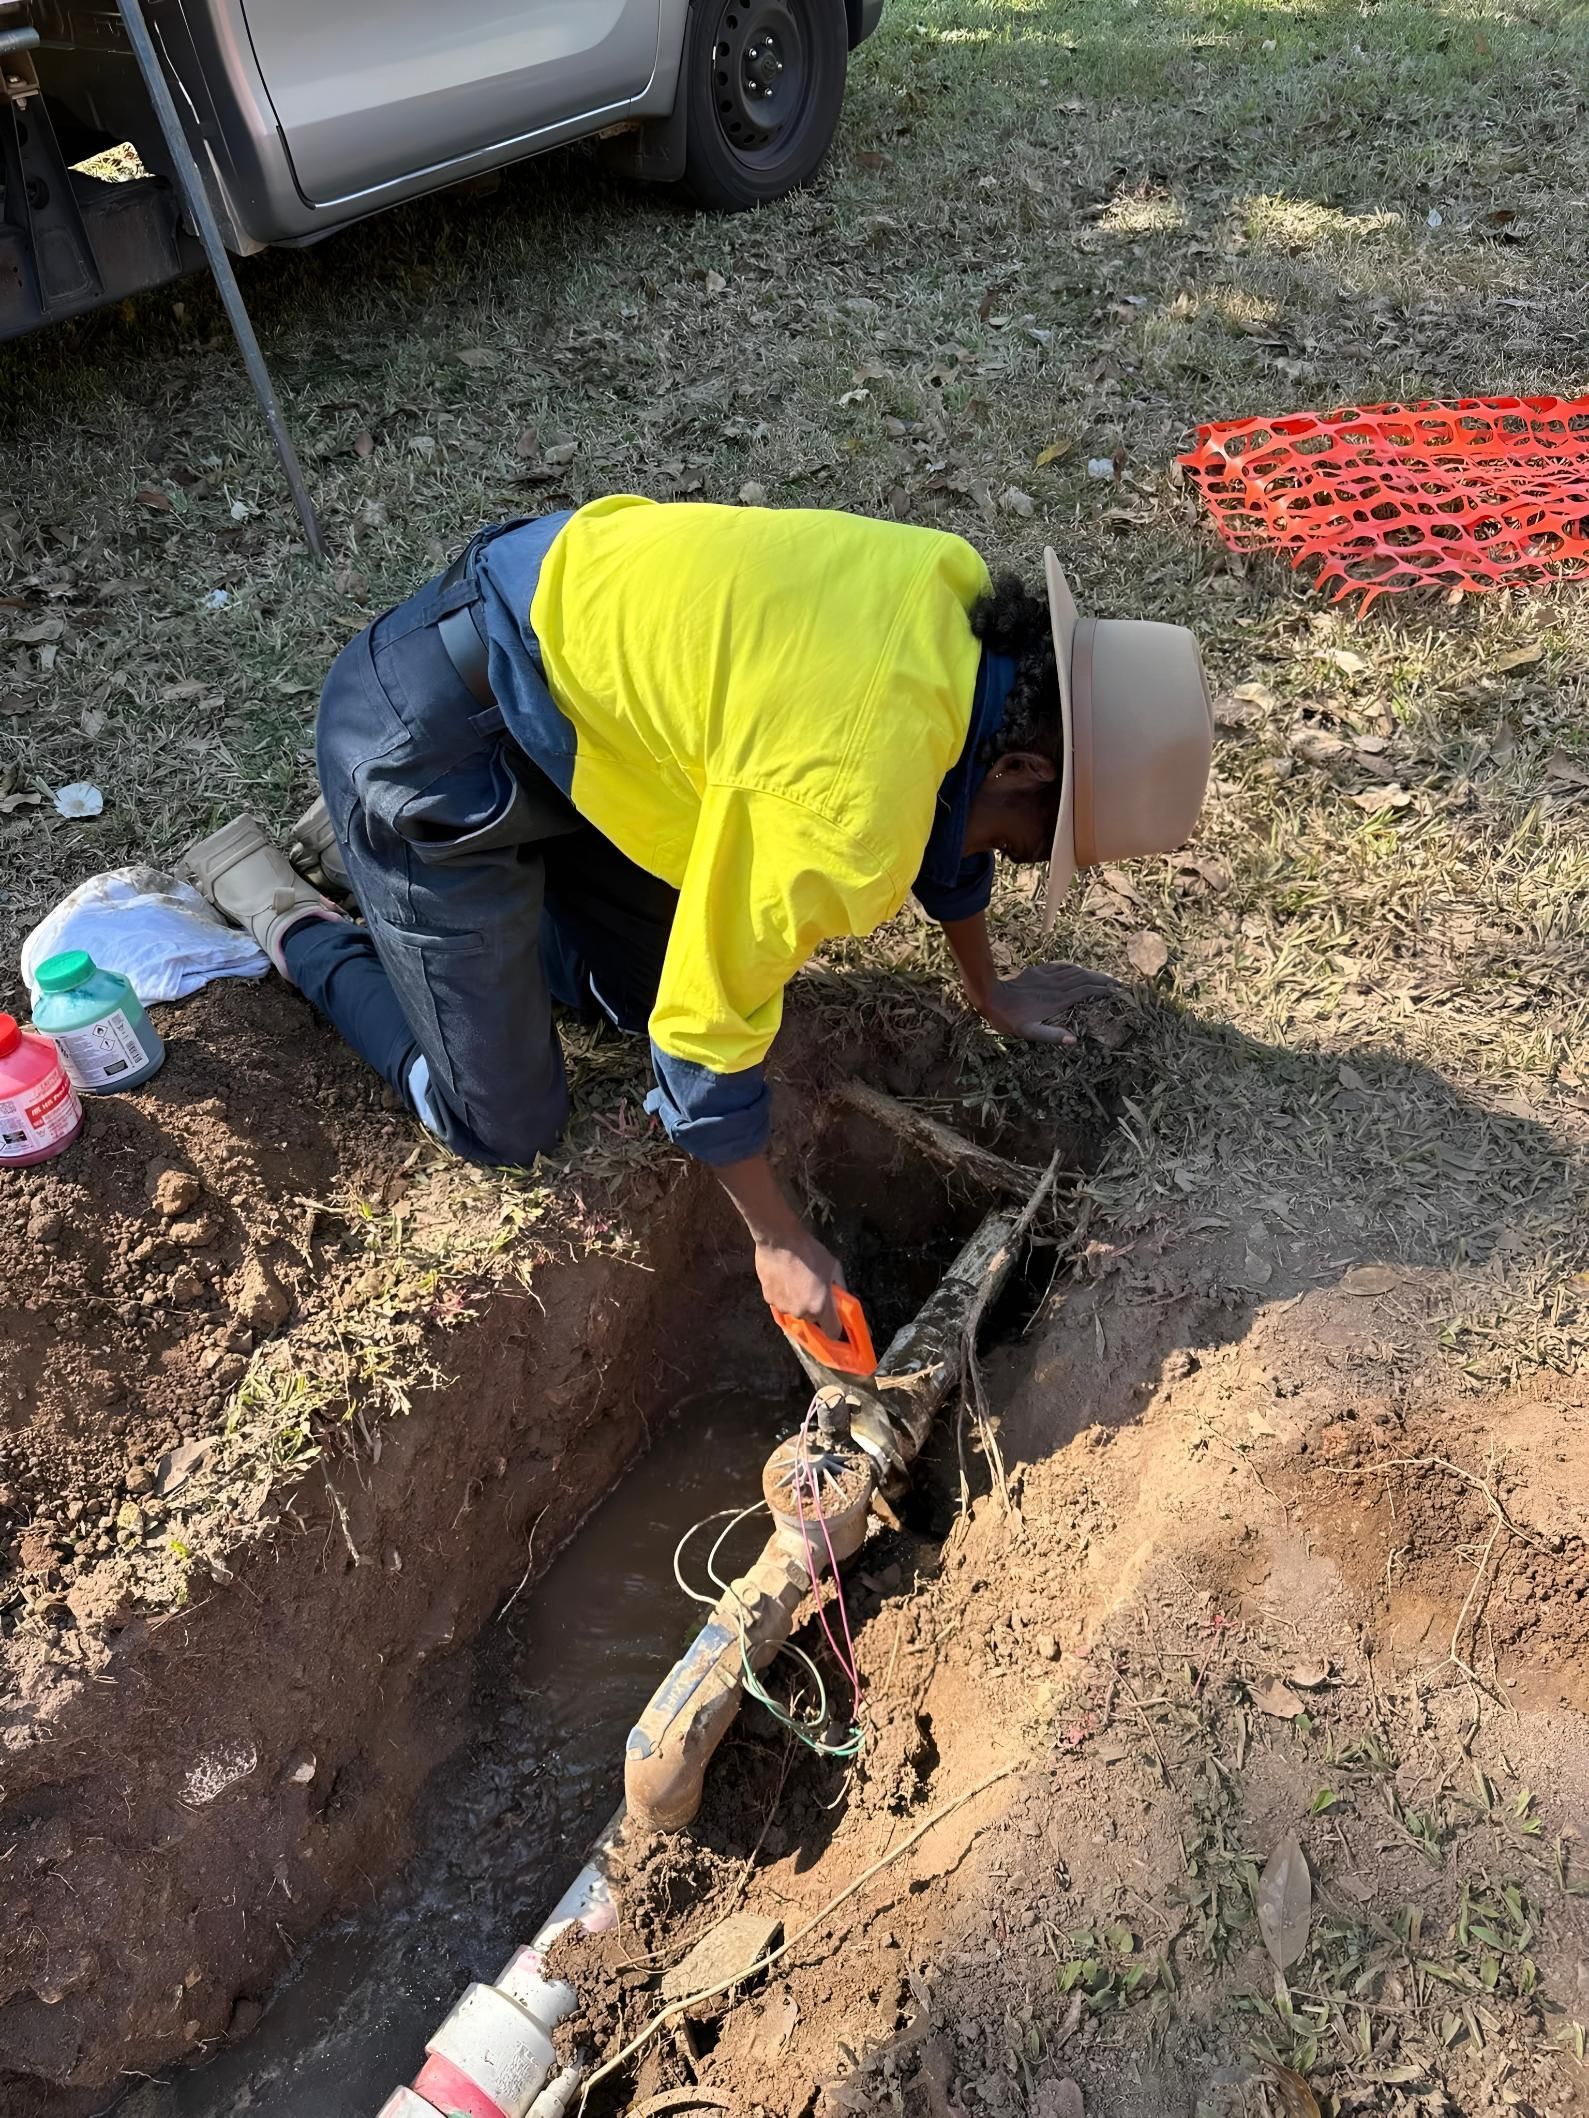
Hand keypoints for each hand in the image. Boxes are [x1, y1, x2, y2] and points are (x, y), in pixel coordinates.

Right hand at [754, 1226, 844, 1334]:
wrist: (780, 1240)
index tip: (835, 1320)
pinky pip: (780, 1302)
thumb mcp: (834, 1266)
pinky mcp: (769, 1299)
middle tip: (814, 1289)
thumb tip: (842, 1297)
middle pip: (812, 1319)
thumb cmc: (810, 1252)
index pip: (832, 1331)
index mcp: (820, 1306)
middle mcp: (801, 1312)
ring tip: (796, 1280)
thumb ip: (840, 1287)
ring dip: (798, 1301)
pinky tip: (784, 1278)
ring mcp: (783, 1307)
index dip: (835, 1326)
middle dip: (815, 1308)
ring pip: (795, 1310)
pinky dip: (784, 1295)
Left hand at [977, 961, 1119, 1042]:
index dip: (1103, 990)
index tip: (1117, 992)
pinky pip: (1061, 967)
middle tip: (1118, 983)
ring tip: (1104, 977)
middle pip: (1085, 978)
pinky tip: (1077, 969)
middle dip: (1103, 980)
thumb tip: (1074, 1040)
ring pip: (1075, 971)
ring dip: (1091, 973)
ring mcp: (1048, 977)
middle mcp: (1056, 986)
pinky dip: (1073, 968)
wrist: (991, 996)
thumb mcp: (1029, 1032)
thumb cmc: (1010, 1018)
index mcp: (1058, 1000)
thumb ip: (1051, 1035)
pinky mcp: (1038, 972)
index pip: (1087, 991)